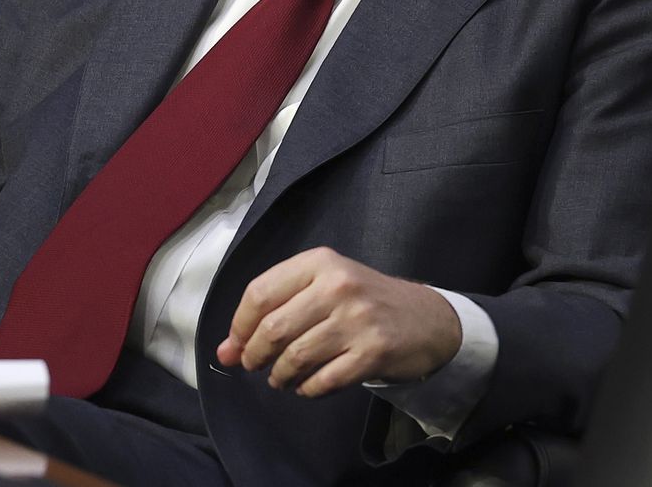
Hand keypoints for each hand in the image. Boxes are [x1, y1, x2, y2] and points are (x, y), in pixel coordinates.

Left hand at [215, 246, 461, 396]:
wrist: (426, 319)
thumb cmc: (363, 301)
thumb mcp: (322, 289)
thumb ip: (274, 311)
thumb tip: (226, 351)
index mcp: (321, 262)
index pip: (260, 293)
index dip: (239, 326)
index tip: (235, 346)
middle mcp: (339, 285)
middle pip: (274, 328)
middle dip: (255, 355)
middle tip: (257, 365)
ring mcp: (358, 319)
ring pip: (295, 358)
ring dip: (280, 376)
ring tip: (282, 377)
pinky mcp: (374, 352)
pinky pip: (322, 381)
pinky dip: (307, 389)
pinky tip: (308, 385)